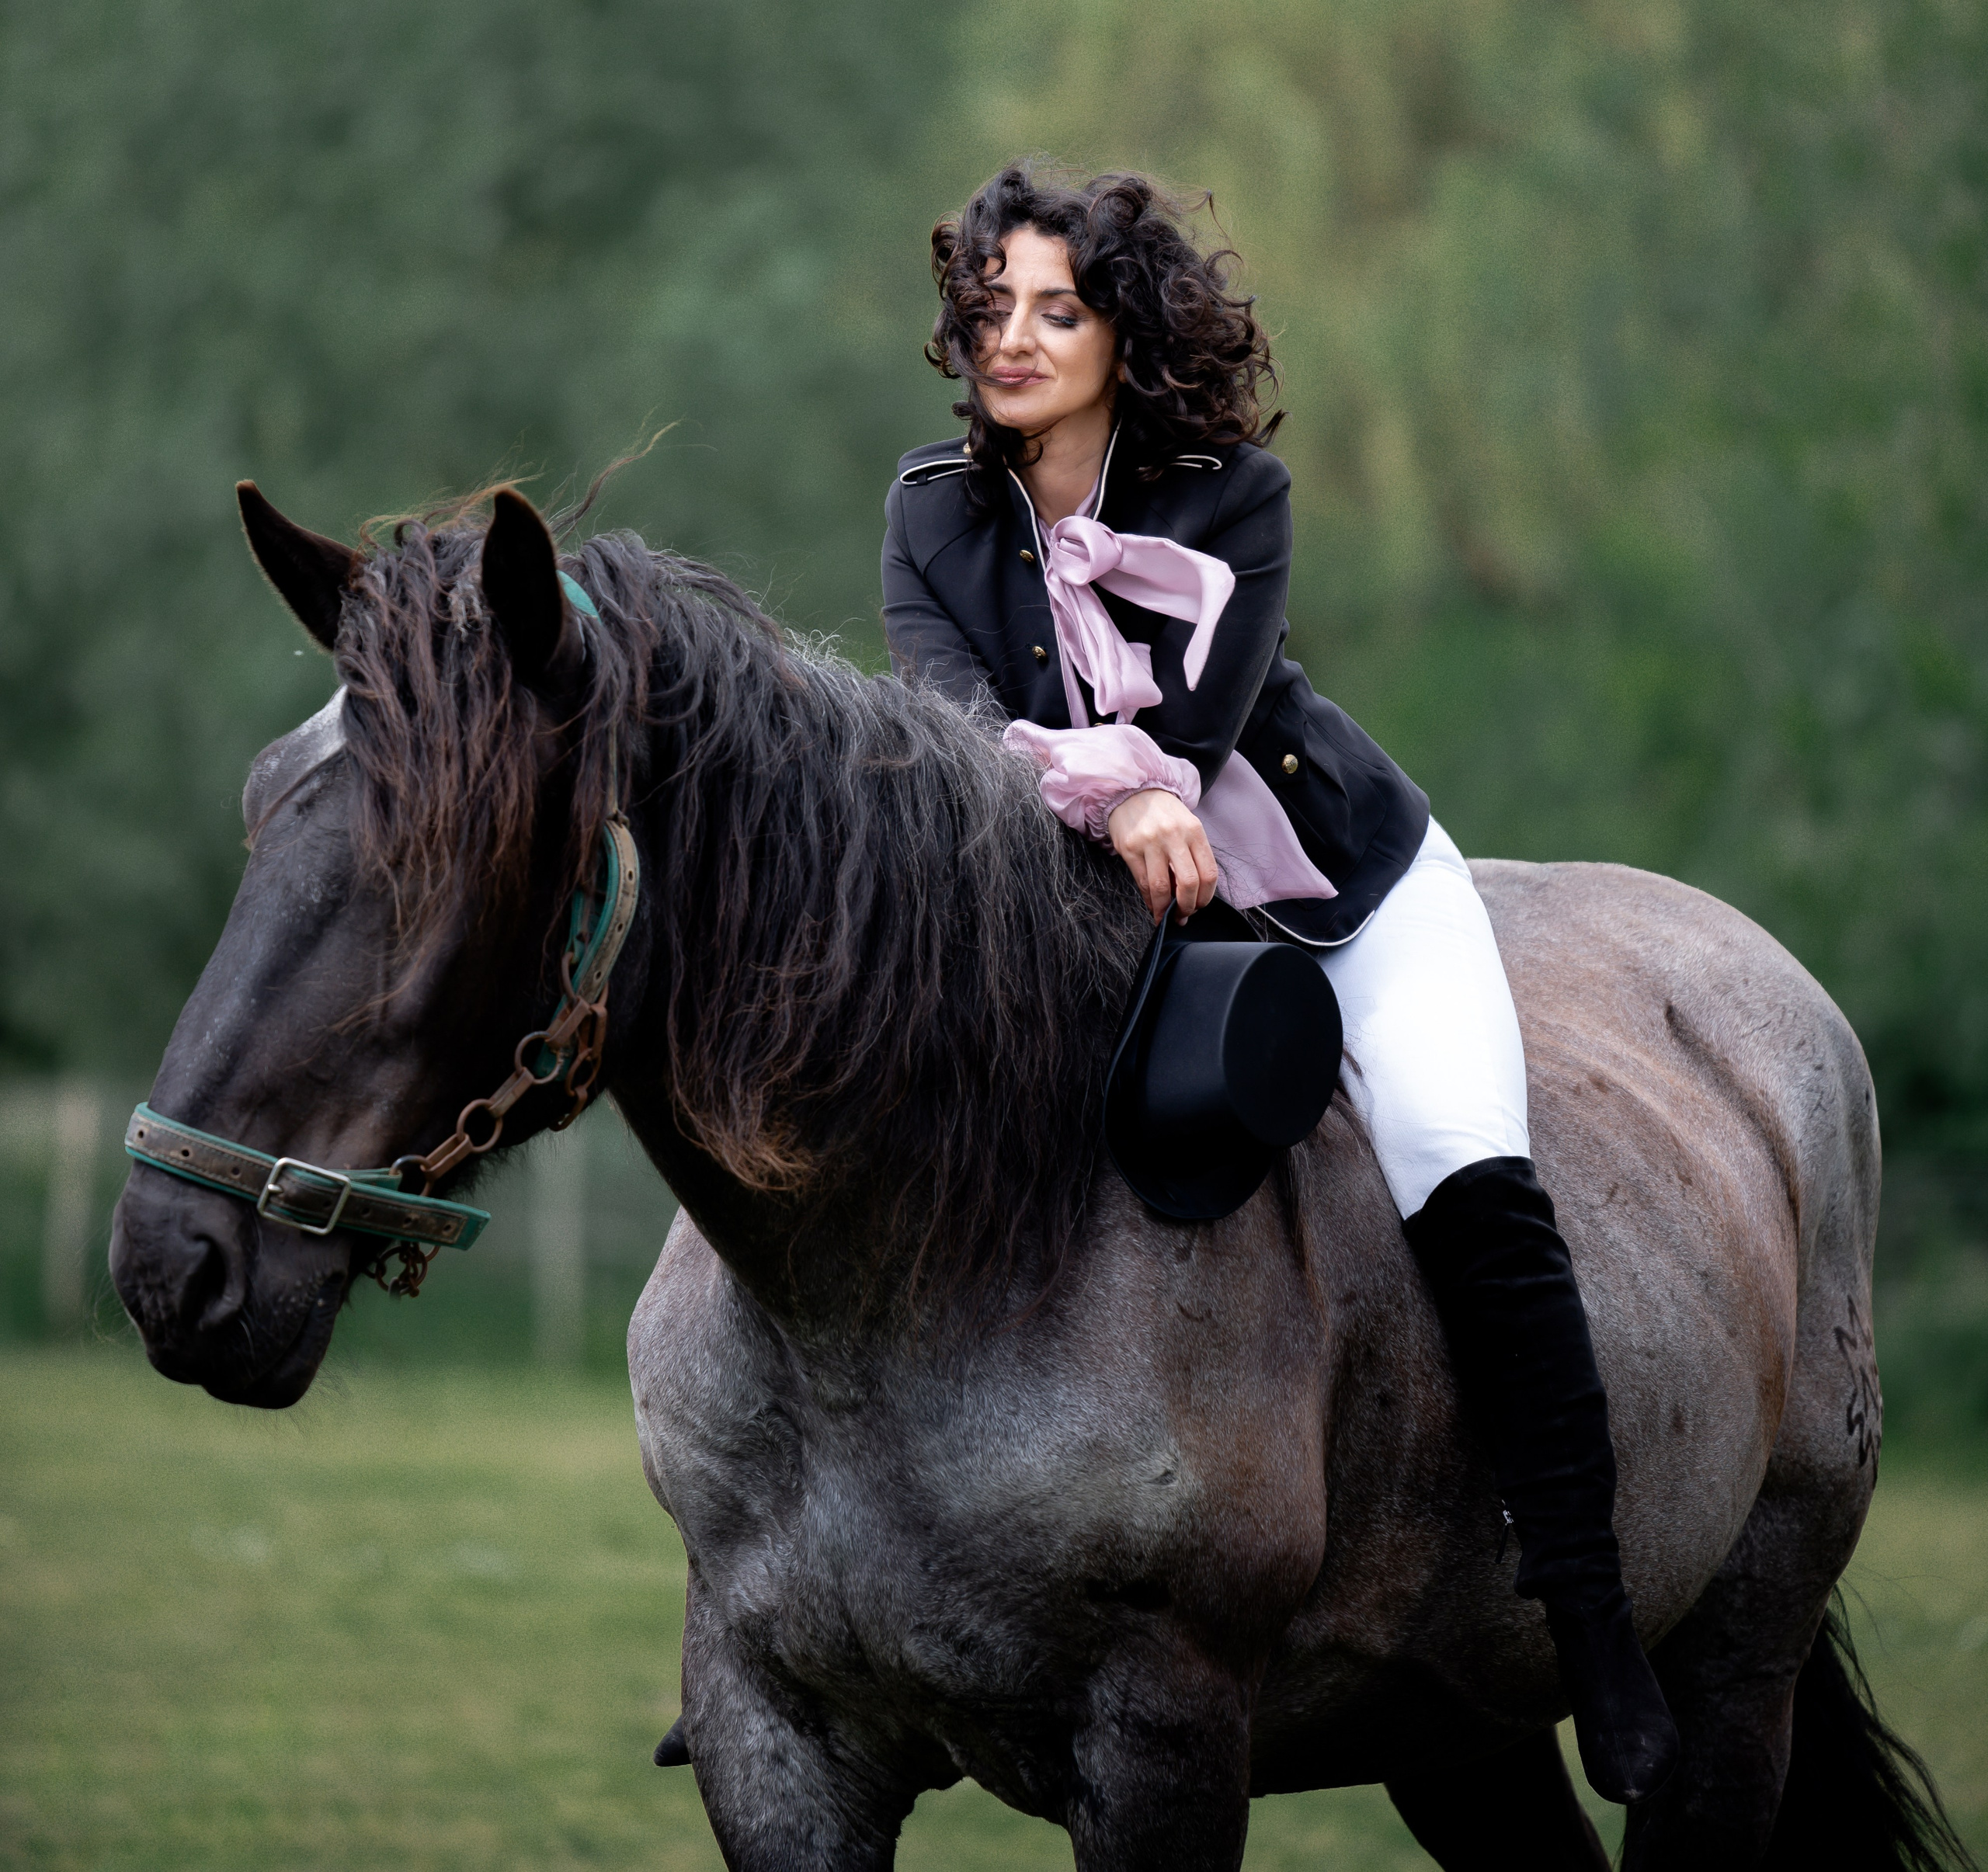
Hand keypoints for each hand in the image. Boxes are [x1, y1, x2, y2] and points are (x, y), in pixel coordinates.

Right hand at [1107, 788, 1219, 924]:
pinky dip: (1149, 899)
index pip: (1208, 873)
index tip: (1200, 906)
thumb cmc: (1164, 813)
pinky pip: (1142, 882)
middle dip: (1187, 906)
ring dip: (1165, 908)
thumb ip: (1192, 855)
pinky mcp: (1130, 848)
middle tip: (1184, 915)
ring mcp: (1150, 842)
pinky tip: (1153, 904)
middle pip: (1188, 883)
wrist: (1133, 792)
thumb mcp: (1187, 826)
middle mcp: (1174, 835)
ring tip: (1166, 915)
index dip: (1206, 897)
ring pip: (1162, 887)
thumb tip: (1192, 893)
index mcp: (1194, 831)